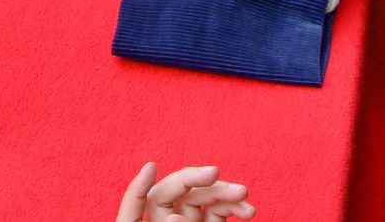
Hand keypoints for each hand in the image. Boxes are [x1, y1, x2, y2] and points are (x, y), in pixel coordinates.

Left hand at [116, 162, 255, 221]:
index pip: (136, 204)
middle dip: (196, 179)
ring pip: (201, 198)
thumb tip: (176, 218)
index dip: (139, 187)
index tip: (150, 167)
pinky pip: (218, 211)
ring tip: (244, 193)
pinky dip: (233, 207)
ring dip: (224, 192)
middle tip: (215, 172)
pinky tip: (247, 210)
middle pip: (175, 191)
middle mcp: (164, 220)